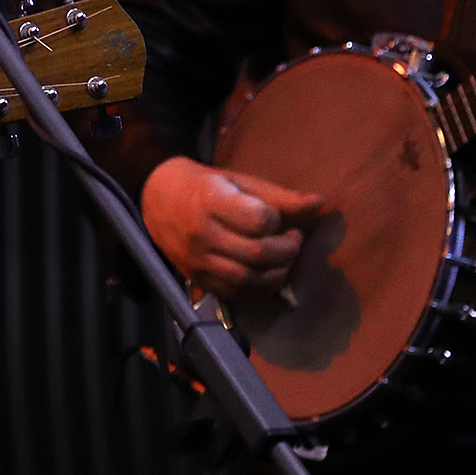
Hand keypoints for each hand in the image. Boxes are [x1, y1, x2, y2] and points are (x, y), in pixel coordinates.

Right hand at [141, 156, 323, 297]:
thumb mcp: (238, 181)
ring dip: (276, 274)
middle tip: (293, 241)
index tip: (278, 219)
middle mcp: (202, 234)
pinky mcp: (196, 278)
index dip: (276, 221)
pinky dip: (257, 289)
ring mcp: (197, 260)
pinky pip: (234, 293)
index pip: (258, 220)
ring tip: (283, 261)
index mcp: (211, 201)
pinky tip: (265, 275)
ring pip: (247, 278)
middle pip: (257, 253)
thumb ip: (278, 197)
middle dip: (286, 251)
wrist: (156, 197)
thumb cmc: (203, 185)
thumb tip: (319, 203)